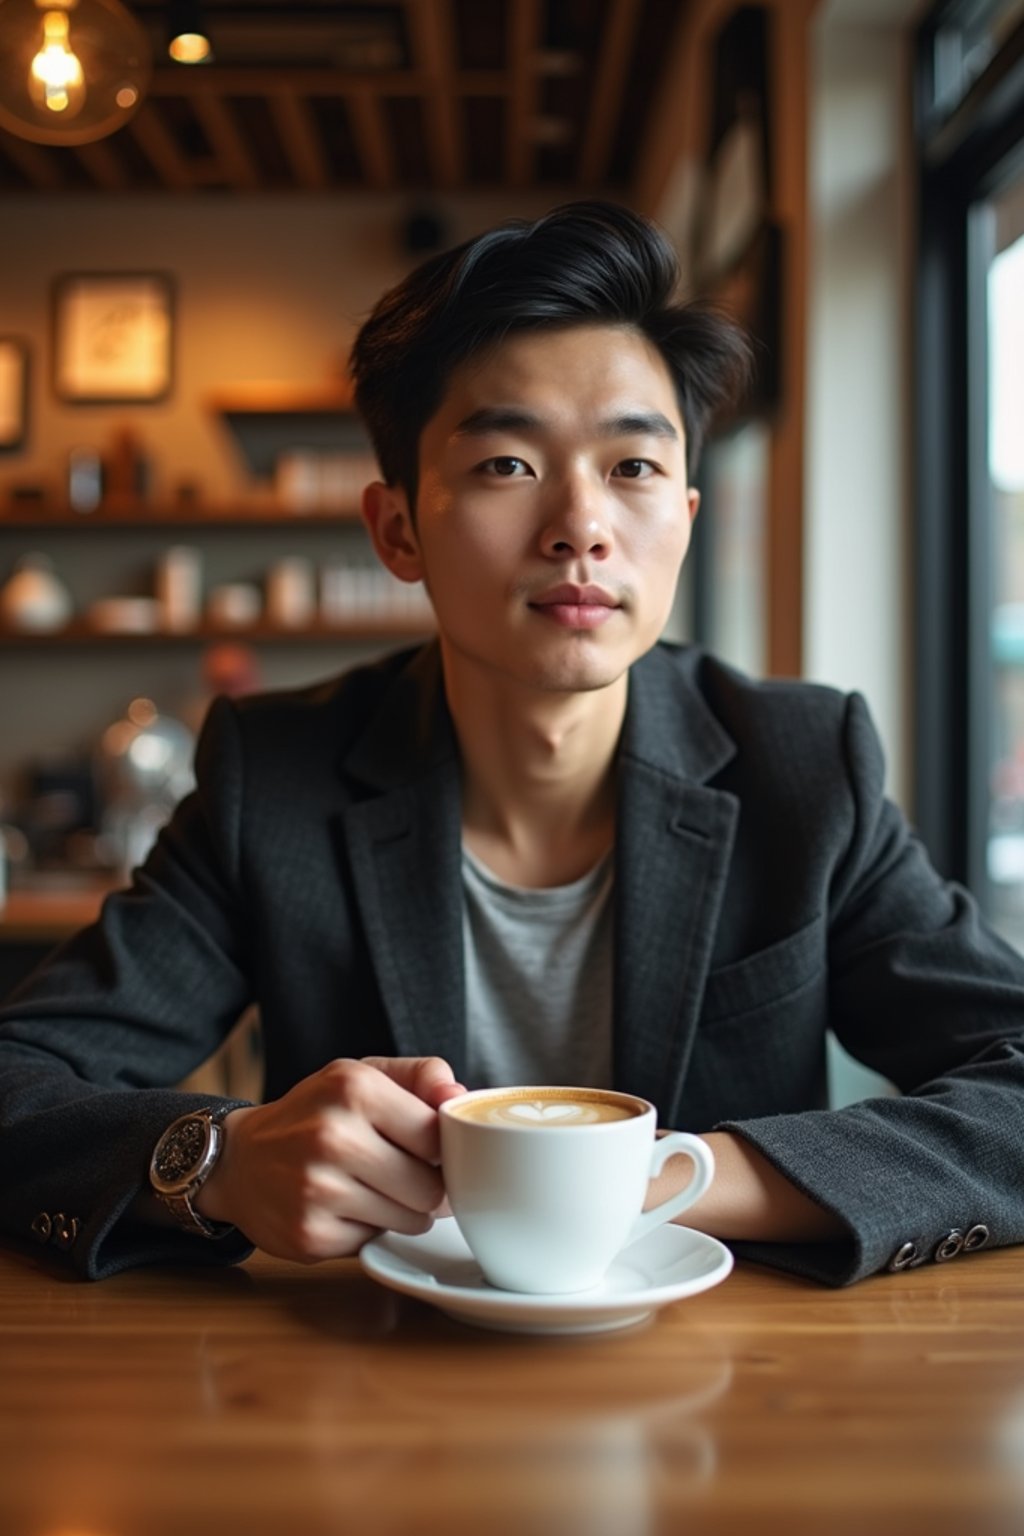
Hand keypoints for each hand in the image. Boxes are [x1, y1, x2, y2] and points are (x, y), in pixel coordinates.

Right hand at [195, 1056, 465, 1262]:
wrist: (240, 1160)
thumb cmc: (316, 1114)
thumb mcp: (362, 1076)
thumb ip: (420, 1076)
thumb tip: (459, 1095)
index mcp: (354, 1088)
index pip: (437, 1136)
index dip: (442, 1149)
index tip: (429, 1150)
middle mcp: (333, 1136)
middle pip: (429, 1187)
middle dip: (427, 1187)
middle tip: (404, 1176)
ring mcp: (318, 1189)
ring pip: (410, 1220)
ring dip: (403, 1212)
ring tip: (375, 1190)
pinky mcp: (310, 1235)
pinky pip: (374, 1242)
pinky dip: (369, 1231)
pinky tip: (345, 1210)